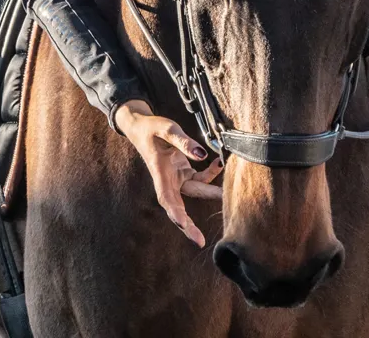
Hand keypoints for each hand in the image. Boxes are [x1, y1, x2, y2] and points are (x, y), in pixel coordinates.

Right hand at [115, 100, 222, 247]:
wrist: (142, 127)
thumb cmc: (152, 128)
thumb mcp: (167, 129)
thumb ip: (184, 142)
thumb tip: (203, 155)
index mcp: (159, 172)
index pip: (166, 197)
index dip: (174, 212)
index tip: (182, 224)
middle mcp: (167, 180)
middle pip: (177, 207)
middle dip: (188, 225)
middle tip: (199, 241)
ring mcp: (175, 178)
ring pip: (194, 192)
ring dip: (209, 194)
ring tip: (226, 194)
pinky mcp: (183, 173)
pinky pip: (199, 179)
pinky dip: (209, 174)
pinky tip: (218, 164)